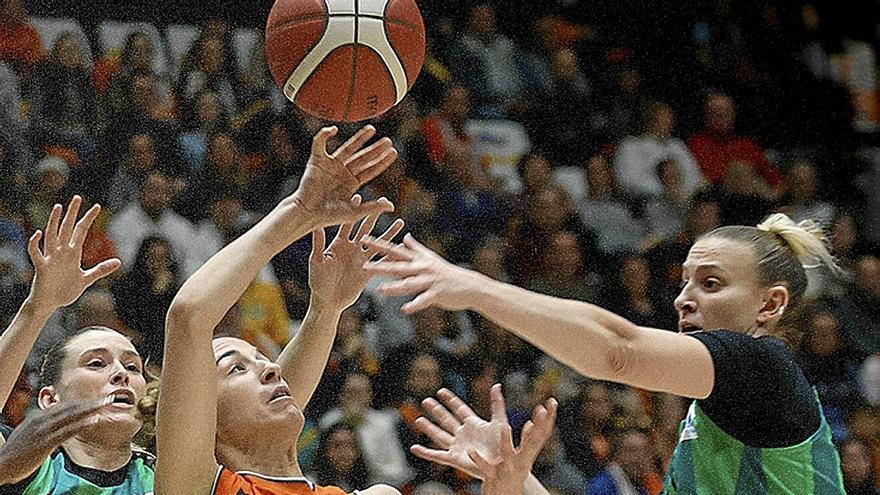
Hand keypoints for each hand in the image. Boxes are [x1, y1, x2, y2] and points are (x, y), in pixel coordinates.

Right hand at [0, 397, 112, 483]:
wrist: (1, 463)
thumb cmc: (16, 450)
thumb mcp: (29, 432)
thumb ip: (42, 424)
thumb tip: (54, 420)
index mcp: (38, 416)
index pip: (64, 406)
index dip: (82, 403)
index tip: (96, 401)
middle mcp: (41, 420)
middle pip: (71, 408)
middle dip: (90, 403)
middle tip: (107, 399)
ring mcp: (43, 431)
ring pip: (71, 416)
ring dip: (90, 410)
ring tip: (104, 406)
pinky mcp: (45, 443)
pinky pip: (66, 432)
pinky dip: (80, 425)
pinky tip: (92, 422)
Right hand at [27, 196, 120, 311]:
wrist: (50, 304)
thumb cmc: (66, 290)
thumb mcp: (87, 279)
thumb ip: (101, 270)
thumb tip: (119, 262)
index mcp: (73, 253)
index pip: (81, 231)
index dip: (89, 219)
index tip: (97, 207)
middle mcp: (62, 252)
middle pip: (67, 228)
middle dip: (73, 213)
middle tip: (78, 197)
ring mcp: (51, 258)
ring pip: (51, 235)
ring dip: (54, 221)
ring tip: (58, 207)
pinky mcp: (42, 268)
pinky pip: (36, 253)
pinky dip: (35, 243)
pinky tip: (37, 233)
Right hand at [291, 125, 397, 228]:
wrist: (307, 213)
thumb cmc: (328, 216)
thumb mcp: (354, 213)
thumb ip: (372, 208)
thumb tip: (392, 206)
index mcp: (352, 182)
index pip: (370, 169)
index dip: (382, 162)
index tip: (394, 152)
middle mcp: (343, 171)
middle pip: (362, 157)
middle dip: (375, 149)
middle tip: (388, 141)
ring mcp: (330, 165)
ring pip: (347, 148)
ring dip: (359, 139)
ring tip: (372, 129)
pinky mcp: (316, 161)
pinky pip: (320, 145)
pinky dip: (324, 136)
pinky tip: (333, 130)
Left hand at [309, 195, 404, 310]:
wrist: (327, 301)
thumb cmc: (317, 281)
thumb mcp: (316, 261)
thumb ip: (319, 244)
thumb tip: (317, 226)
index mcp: (338, 243)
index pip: (347, 223)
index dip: (353, 211)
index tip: (360, 197)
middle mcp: (351, 247)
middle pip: (365, 228)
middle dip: (375, 216)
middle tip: (385, 203)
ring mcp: (361, 258)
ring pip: (378, 242)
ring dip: (389, 233)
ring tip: (400, 222)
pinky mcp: (369, 270)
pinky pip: (382, 260)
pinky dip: (391, 253)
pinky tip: (401, 246)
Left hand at [362, 234, 484, 313]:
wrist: (469, 285)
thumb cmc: (447, 272)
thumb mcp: (430, 257)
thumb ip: (416, 248)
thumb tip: (405, 236)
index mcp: (418, 261)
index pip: (395, 251)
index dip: (379, 245)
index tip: (363, 239)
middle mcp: (422, 269)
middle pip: (398, 267)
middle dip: (381, 266)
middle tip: (364, 266)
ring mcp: (430, 281)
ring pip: (409, 284)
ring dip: (394, 287)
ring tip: (380, 290)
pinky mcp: (437, 294)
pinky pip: (424, 300)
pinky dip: (414, 305)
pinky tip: (405, 309)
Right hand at [411, 384, 556, 492]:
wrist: (504, 465)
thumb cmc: (504, 446)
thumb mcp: (500, 421)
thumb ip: (497, 404)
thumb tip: (496, 385)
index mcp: (474, 425)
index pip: (460, 409)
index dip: (451, 400)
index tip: (441, 391)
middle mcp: (464, 435)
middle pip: (447, 420)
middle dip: (436, 410)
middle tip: (426, 401)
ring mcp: (458, 447)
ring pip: (439, 436)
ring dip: (428, 428)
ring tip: (418, 419)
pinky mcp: (454, 459)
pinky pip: (436, 456)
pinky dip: (425, 453)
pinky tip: (414, 448)